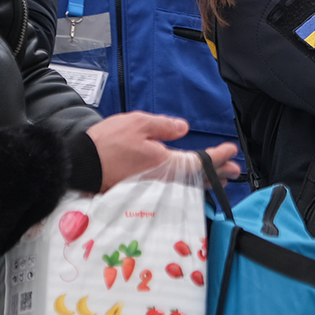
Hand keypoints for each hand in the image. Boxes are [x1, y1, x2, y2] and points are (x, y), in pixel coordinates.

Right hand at [87, 112, 238, 190]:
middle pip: (196, 178)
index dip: (218, 156)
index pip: (200, 161)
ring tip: (219, 176)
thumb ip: (164, 126)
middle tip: (234, 169)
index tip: (232, 150)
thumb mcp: (138, 124)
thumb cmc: (108, 143)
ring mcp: (153, 187)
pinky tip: (190, 181)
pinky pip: (173, 188)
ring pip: (186, 185)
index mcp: (165, 163)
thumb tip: (184, 129)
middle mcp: (162, 179)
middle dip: (217, 172)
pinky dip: (187, 184)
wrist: (81, 165)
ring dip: (205, 180)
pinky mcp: (143, 190)